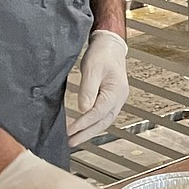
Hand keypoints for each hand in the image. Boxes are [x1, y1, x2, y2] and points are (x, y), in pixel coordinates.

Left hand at [68, 30, 128, 146]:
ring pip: (104, 121)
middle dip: (86, 134)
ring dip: (90, 132)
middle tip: (70, 142)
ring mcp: (117, 99)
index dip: (83, 123)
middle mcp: (119, 98)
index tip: (69, 131)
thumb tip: (83, 109)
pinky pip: (104, 116)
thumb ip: (88, 90)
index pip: (98, 113)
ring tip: (75, 139)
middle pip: (103, 122)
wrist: (110, 45)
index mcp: (115, 92)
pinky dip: (93, 124)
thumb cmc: (102, 54)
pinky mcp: (112, 98)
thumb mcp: (91, 69)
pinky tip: (84, 128)